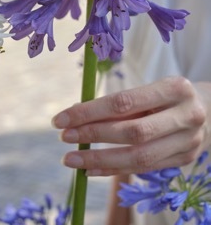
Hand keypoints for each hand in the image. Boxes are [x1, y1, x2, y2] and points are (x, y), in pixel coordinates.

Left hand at [52, 77, 209, 175]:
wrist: (204, 109)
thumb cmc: (164, 96)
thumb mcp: (148, 90)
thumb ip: (120, 104)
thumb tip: (76, 117)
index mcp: (175, 88)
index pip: (124, 102)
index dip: (89, 112)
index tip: (61, 119)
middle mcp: (187, 115)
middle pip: (133, 132)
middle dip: (93, 136)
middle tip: (64, 137)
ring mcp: (189, 141)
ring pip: (139, 157)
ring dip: (100, 160)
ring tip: (72, 159)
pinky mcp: (186, 159)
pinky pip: (144, 169)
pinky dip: (114, 170)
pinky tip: (91, 169)